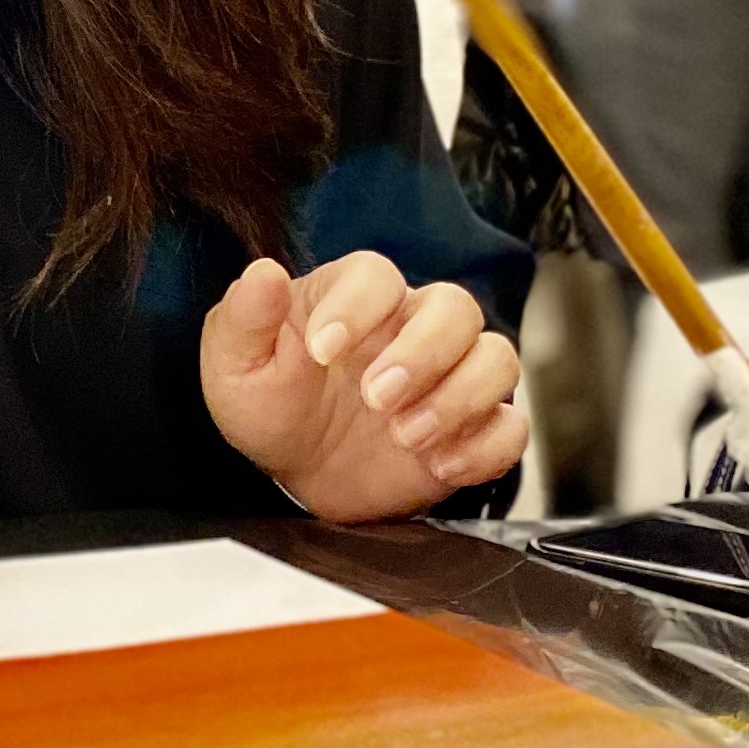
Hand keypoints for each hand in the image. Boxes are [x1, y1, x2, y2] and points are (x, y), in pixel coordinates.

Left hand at [200, 250, 525, 521]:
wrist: (297, 474)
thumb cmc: (269, 407)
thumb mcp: (236, 366)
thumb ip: (244, 319)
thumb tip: (264, 273)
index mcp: (354, 300)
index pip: (377, 275)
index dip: (357, 307)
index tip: (323, 351)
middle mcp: (411, 328)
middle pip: (455, 307)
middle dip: (423, 353)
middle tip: (375, 399)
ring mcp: (449, 378)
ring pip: (497, 359)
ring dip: (460, 398)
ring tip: (406, 437)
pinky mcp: (472, 430)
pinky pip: (512, 426)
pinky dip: (486, 447)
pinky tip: (440, 466)